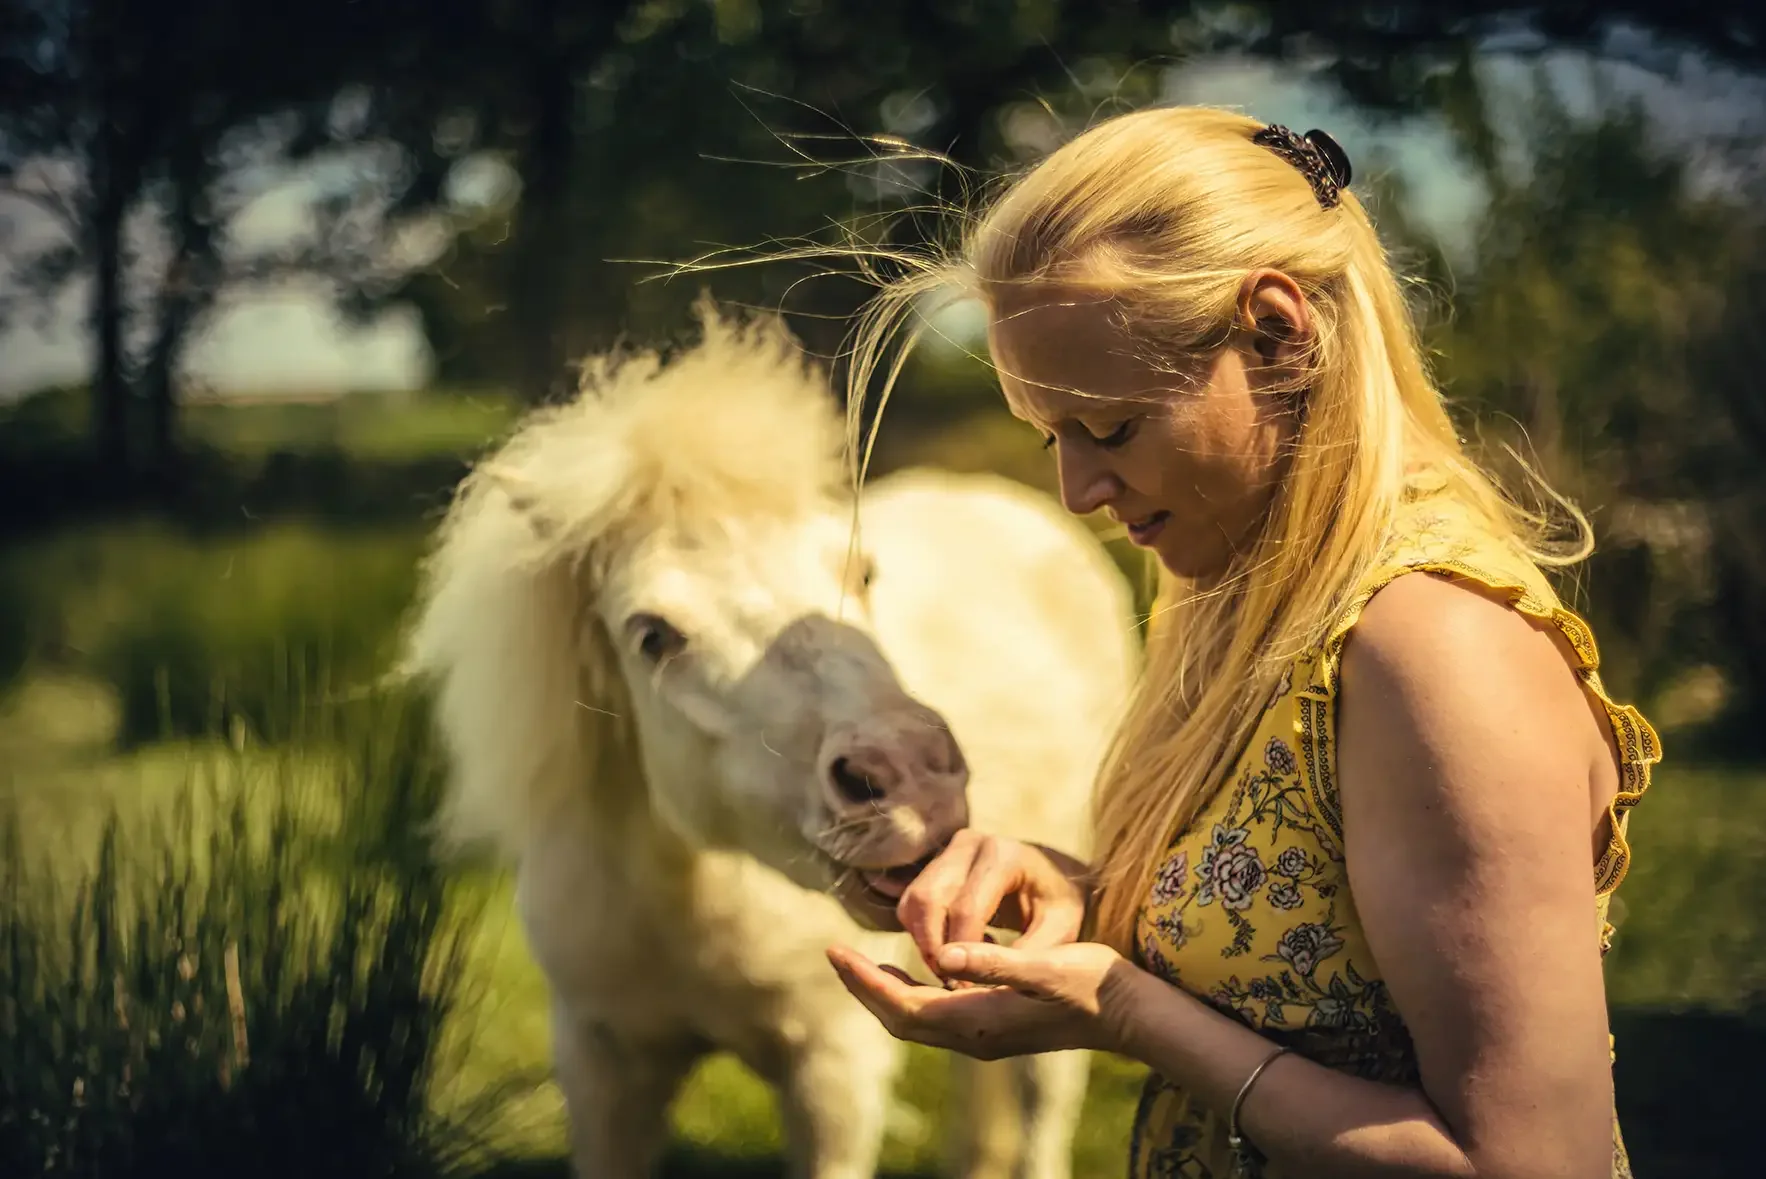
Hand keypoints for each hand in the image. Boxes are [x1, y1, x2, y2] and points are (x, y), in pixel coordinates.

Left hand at [825, 939, 1140, 1060]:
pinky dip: (915, 995)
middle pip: (900, 1020)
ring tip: (865, 964)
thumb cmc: (1091, 983)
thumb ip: (994, 961)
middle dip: (865, 989)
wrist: (1128, 1013)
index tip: (834, 950)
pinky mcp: (997, 1028)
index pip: (902, 1006)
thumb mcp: (1044, 965)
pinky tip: (921, 970)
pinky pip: (938, 1017)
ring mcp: (985, 1037)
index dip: (864, 981)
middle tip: (837, 955)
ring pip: (917, 1020)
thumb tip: (944, 955)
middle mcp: (975, 1036)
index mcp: (978, 1020)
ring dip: (887, 994)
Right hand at [897, 830, 1090, 979]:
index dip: (963, 954)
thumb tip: (973, 981)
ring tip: (957, 969)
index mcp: (1004, 856)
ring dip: (925, 943)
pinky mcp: (936, 864)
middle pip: (929, 900)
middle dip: (935, 949)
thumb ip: (1021, 956)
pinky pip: (912, 903)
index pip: (966, 909)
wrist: (1056, 882)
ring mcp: (949, 850)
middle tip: (953, 983)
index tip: (969, 988)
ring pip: (914, 902)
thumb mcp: (1057, 934)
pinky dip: (923, 933)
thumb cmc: (1061, 910)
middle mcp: (971, 843)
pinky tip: (957, 949)